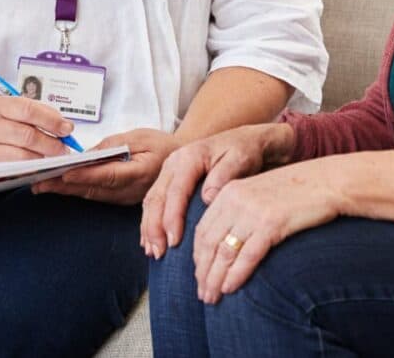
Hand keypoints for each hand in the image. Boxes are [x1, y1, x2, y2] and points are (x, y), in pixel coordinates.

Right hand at [0, 94, 74, 167]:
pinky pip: (12, 169)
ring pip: (21, 156)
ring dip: (43, 158)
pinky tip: (39, 166)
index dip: (51, 120)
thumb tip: (62, 125)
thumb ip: (34, 113)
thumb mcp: (8, 108)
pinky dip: (30, 168)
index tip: (67, 128)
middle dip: (51, 143)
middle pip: (27, 136)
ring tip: (55, 157)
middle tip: (64, 148)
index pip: (28, 110)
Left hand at [32, 128, 178, 203]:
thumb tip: (86, 155)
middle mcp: (130, 190)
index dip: (83, 175)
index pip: (106, 175)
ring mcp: (125, 198)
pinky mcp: (121, 200)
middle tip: (39, 183)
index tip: (63, 174)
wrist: (181, 162)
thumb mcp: (140, 136)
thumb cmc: (162, 145)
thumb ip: (113, 145)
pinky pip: (96, 196)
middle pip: (93, 189)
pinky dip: (77, 191)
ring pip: (91, 195)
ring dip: (66, 191)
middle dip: (64, 187)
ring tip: (42, 185)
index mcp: (139, 172)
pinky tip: (60, 187)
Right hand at [140, 123, 293, 258]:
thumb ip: (223, 176)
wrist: (244, 140)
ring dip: (149, 228)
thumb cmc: (243, 151)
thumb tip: (207, 198)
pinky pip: (154, 201)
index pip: (175, 191)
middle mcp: (174, 162)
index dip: (172, 218)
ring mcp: (169, 170)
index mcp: (189, 157)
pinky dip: (150, 222)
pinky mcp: (170, 179)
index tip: (174, 242)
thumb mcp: (240, 159)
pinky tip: (151, 241)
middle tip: (159, 253)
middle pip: (157, 197)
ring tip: (154, 252)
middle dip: (155, 228)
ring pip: (151, 201)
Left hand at [191, 158, 343, 303]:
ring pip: (224, 252)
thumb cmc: (297, 192)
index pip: (202, 229)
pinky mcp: (272, 223)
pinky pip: (247, 255)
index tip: (199, 276)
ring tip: (212, 298)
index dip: (197, 256)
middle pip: (208, 243)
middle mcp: (236, 199)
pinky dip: (235, 275)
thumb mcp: (260, 194)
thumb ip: (240, 210)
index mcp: (230, 191)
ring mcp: (253, 211)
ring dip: (215, 279)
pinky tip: (230, 289)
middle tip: (202, 294)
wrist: (327, 181)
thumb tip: (226, 243)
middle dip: (202, 272)